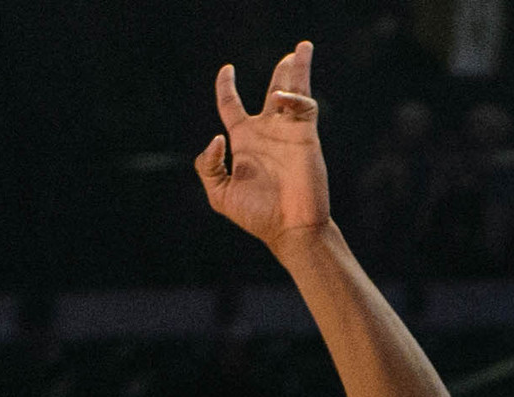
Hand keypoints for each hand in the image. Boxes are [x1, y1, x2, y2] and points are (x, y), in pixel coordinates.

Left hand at [195, 40, 332, 252]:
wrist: (291, 229)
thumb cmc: (258, 217)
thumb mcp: (220, 195)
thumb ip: (208, 167)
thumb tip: (217, 138)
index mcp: (244, 141)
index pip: (231, 104)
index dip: (226, 85)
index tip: (227, 70)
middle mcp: (267, 132)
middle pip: (273, 89)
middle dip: (282, 70)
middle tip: (291, 53)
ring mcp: (288, 132)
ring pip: (293, 90)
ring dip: (297, 69)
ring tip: (302, 50)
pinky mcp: (306, 136)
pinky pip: (303, 106)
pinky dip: (295, 97)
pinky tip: (283, 100)